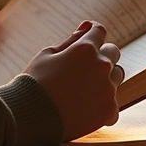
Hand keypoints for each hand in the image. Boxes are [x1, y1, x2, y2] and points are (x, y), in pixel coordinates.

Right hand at [23, 21, 123, 140]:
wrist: (29, 118)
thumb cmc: (34, 83)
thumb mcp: (47, 55)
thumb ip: (71, 41)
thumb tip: (87, 26)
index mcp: (85, 49)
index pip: (99, 31)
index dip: (92, 32)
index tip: (88, 37)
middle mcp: (101, 66)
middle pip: (113, 51)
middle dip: (100, 54)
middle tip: (83, 66)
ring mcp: (108, 89)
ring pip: (117, 75)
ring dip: (106, 77)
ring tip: (84, 88)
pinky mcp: (109, 110)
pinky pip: (114, 102)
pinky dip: (104, 104)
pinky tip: (87, 108)